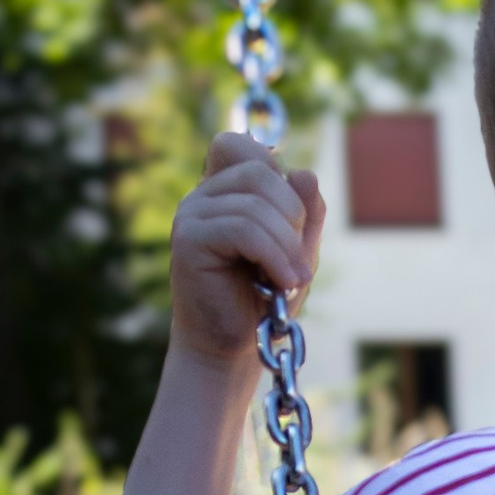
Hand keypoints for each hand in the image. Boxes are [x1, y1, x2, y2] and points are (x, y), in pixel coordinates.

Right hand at [169, 131, 325, 363]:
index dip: (277, 177)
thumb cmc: (263, 300)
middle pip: (259, 170)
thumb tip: (303, 172)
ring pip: (254, 203)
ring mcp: (191, 214)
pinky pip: (242, 229)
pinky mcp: (187, 239)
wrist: (231, 348)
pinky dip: (273, 256)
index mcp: (225, 190)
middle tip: (298, 260)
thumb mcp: (297, 250)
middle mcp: (203, 196)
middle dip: (293, 214)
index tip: (289, 224)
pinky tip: (282, 282)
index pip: (243, 146)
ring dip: (287, 245)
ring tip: (294, 281)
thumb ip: (306, 212)